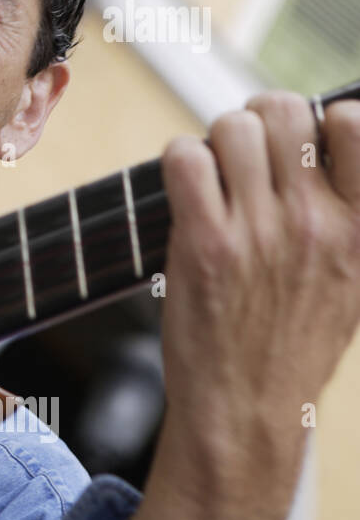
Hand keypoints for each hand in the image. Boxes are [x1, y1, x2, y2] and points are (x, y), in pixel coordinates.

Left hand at [114, 92, 359, 519]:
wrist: (247, 409)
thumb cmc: (293, 345)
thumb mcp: (354, 282)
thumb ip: (351, 217)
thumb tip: (335, 146)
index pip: (353, 122)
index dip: (316, 120)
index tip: (298, 145)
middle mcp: (316, 221)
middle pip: (280, 110)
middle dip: (254, 122)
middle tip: (241, 156)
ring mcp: (259, 231)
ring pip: (230, 128)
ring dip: (213, 142)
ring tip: (213, 177)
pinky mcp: (205, 243)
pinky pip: (184, 158)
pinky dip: (178, 161)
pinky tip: (185, 190)